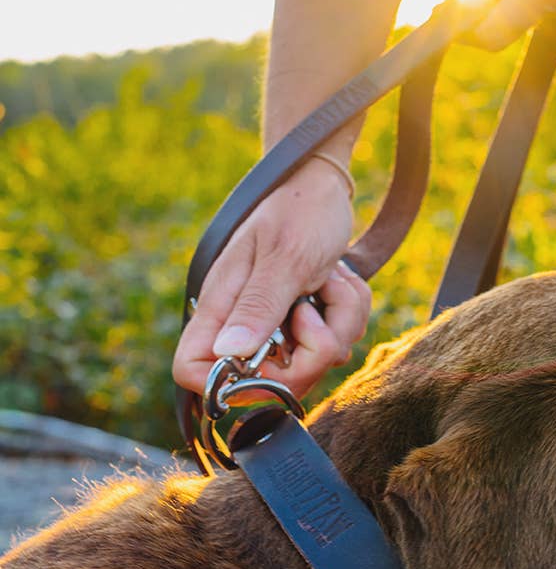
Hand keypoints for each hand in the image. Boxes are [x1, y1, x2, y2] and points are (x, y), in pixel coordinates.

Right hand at [173, 151, 371, 398]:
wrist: (326, 184)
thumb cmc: (300, 210)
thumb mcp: (285, 257)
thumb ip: (259, 306)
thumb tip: (227, 354)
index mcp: (221, 305)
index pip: (193, 369)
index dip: (230, 384)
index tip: (276, 368)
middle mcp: (244, 322)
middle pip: (269, 382)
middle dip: (311, 352)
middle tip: (317, 311)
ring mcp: (278, 325)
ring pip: (313, 362)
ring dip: (338, 322)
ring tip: (331, 280)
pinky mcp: (307, 322)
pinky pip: (336, 342)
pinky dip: (348, 313)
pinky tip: (340, 281)